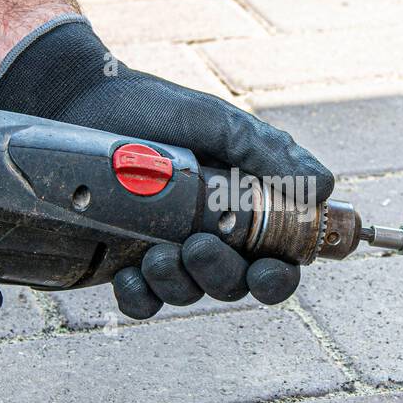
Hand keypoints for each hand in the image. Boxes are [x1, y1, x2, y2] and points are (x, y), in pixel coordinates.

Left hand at [0, 16, 333, 318]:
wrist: (80, 101)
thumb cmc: (156, 108)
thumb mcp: (215, 122)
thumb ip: (265, 152)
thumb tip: (322, 185)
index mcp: (246, 208)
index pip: (277, 260)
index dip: (278, 277)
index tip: (265, 271)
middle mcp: (213, 236)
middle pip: (235, 284)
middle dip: (222, 274)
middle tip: (197, 246)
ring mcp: (169, 252)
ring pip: (190, 293)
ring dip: (180, 283)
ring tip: (157, 253)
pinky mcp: (125, 262)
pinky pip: (142, 302)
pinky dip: (140, 298)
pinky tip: (129, 276)